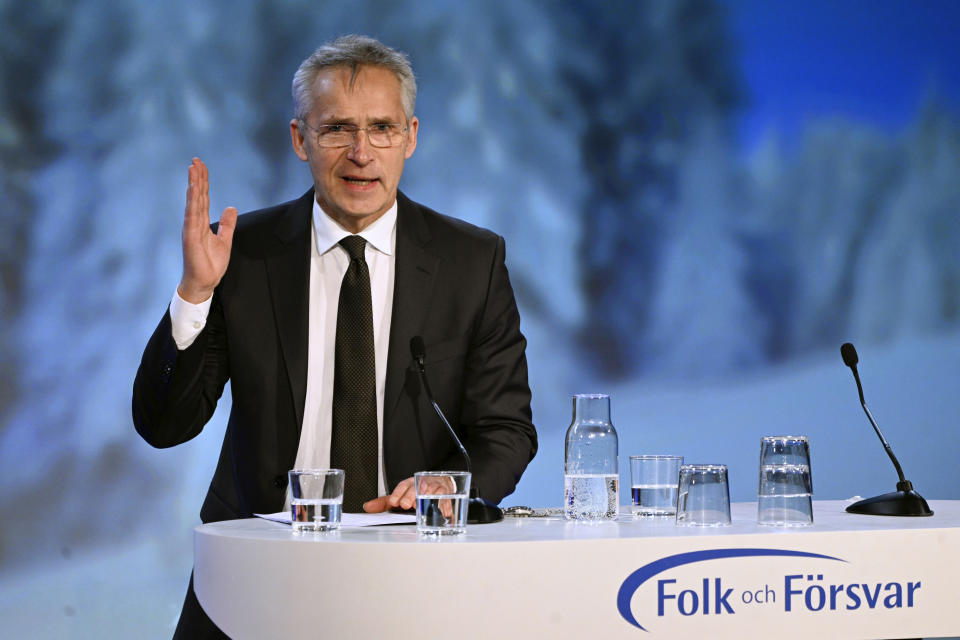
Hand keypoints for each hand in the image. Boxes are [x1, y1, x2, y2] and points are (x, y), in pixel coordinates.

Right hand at [177, 158, 237, 302]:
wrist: (205, 282)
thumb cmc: (211, 264)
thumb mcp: (225, 240)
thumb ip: (227, 224)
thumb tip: (231, 208)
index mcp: (201, 222)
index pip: (202, 197)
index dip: (202, 181)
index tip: (201, 165)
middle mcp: (194, 222)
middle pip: (196, 196)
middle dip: (197, 178)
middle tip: (196, 160)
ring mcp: (191, 229)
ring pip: (193, 202)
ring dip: (193, 185)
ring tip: (193, 168)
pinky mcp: (190, 237)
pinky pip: (192, 217)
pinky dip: (192, 203)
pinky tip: (193, 190)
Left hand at [362, 476, 456, 519]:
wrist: (441, 482)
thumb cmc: (419, 491)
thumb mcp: (401, 495)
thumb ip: (384, 503)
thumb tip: (368, 507)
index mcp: (411, 483)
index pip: (403, 485)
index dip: (398, 493)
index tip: (393, 502)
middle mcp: (423, 483)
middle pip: (417, 488)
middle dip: (411, 496)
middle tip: (405, 505)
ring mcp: (436, 489)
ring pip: (432, 492)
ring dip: (426, 500)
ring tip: (420, 508)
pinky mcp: (447, 495)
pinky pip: (447, 500)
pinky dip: (444, 506)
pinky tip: (441, 512)